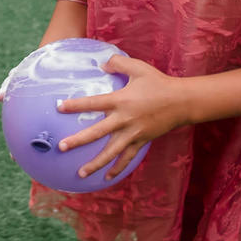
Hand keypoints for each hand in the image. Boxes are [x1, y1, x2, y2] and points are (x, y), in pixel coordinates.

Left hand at [55, 55, 186, 178]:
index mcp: (120, 100)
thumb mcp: (138, 67)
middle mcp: (124, 119)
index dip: (75, 105)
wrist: (182, 102)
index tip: (59, 107)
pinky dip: (117, 168)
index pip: (93, 103)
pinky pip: (127, 157)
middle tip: (61, 147)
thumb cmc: (159, 83)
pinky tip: (107, 177)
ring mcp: (133, 133)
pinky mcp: (141, 141)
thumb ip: (118, 63)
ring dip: (95, 163)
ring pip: (111, 152)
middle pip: (97, 132)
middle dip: (78, 141)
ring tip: (80, 173)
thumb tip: (102, 64)